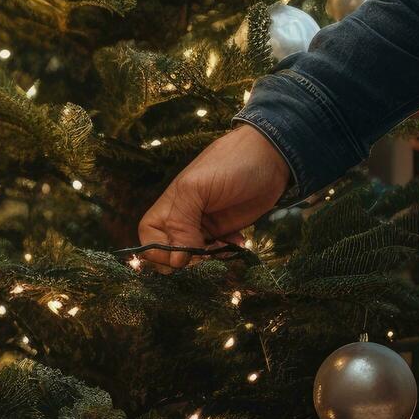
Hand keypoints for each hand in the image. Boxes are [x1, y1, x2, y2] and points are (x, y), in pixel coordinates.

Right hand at [136, 124, 290, 269]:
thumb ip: (181, 223)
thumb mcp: (196, 189)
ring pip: (195, 257)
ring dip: (208, 260)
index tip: (181, 258)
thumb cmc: (228, 165)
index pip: (149, 239)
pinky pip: (218, 252)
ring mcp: (205, 227)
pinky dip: (226, 254)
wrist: (269, 156)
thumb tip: (176, 260)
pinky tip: (238, 242)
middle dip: (187, 261)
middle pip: (171, 253)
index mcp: (168, 208)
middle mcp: (183, 220)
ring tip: (225, 248)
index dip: (159, 254)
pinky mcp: (226, 230)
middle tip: (207, 255)